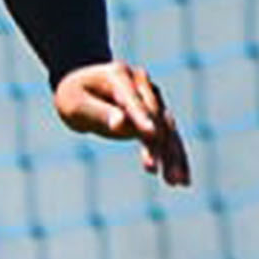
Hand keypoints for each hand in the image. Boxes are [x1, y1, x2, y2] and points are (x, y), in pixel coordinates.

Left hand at [54, 59, 190, 186]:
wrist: (84, 89)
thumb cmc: (74, 96)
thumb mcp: (77, 105)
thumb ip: (99, 112)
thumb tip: (120, 123)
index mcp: (119, 75)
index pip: (133, 99)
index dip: (142, 117)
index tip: (150, 134)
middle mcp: (141, 83)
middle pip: (155, 117)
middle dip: (158, 144)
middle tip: (154, 170)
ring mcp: (152, 98)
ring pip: (168, 129)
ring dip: (173, 155)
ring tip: (175, 182)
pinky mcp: (156, 115)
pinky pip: (170, 137)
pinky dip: (176, 158)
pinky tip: (183, 180)